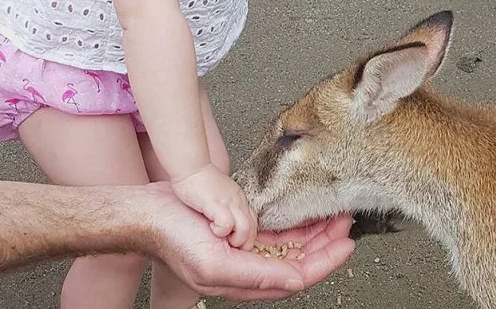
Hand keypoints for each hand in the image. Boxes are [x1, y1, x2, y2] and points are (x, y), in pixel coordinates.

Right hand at [137, 183, 354, 300]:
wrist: (148, 213)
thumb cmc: (172, 238)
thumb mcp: (214, 262)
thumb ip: (256, 275)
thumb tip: (294, 281)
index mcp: (243, 280)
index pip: (296, 276)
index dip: (324, 262)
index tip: (346, 245)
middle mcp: (248, 267)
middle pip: (298, 260)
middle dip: (326, 244)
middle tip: (347, 224)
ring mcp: (243, 249)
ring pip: (290, 245)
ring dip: (313, 231)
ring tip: (334, 216)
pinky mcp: (238, 231)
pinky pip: (274, 231)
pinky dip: (294, 223)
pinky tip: (306, 213)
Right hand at [171, 163, 257, 248]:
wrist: (190, 166)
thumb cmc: (199, 185)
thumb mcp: (220, 198)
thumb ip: (228, 211)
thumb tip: (229, 231)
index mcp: (239, 201)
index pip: (254, 225)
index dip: (248, 239)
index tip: (240, 248)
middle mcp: (239, 202)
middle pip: (253, 230)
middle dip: (243, 245)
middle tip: (228, 249)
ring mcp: (229, 202)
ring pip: (245, 229)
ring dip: (234, 241)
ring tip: (220, 240)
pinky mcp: (216, 203)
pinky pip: (227, 224)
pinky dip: (220, 231)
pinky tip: (210, 229)